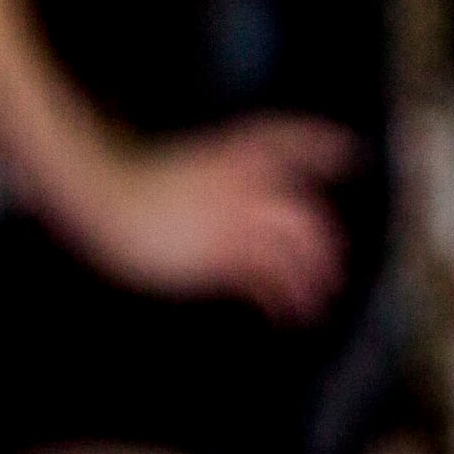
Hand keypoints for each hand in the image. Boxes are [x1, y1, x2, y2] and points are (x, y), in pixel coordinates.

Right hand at [42, 114, 359, 321]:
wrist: (101, 196)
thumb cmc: (123, 184)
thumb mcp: (176, 174)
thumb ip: (208, 185)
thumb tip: (221, 204)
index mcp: (228, 153)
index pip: (287, 141)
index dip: (323, 145)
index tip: (351, 152)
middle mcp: (241, 182)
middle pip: (304, 207)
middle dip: (324, 239)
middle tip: (331, 263)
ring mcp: (233, 216)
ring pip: (296, 242)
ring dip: (312, 273)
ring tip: (315, 298)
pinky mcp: (221, 251)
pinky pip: (267, 275)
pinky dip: (283, 296)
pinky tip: (283, 312)